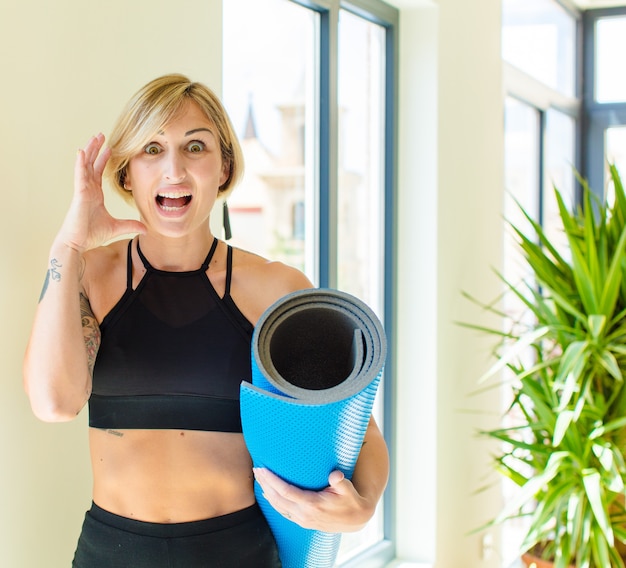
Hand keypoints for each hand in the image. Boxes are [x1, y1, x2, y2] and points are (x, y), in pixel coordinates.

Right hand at [58, 133, 145, 252]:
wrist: (78, 243)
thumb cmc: (92, 235)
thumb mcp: (117, 228)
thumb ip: (131, 225)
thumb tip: (146, 228)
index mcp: (94, 194)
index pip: (99, 172)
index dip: (104, 160)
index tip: (110, 148)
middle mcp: (87, 189)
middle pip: (92, 164)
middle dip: (96, 149)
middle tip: (101, 135)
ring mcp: (82, 190)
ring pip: (85, 166)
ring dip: (90, 151)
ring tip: (95, 137)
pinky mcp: (79, 194)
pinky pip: (79, 176)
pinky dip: (80, 163)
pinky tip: (82, 151)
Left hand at [253, 468, 374, 532]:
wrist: (356, 520)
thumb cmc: (351, 500)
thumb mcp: (348, 489)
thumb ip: (341, 482)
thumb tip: (335, 475)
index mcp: (313, 505)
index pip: (286, 491)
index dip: (272, 480)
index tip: (263, 469)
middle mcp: (304, 514)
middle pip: (277, 499)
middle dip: (265, 483)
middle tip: (256, 469)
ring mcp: (302, 520)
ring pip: (278, 507)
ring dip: (266, 492)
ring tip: (258, 478)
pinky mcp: (303, 522)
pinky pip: (283, 512)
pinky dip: (273, 503)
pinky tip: (267, 495)